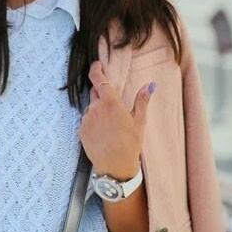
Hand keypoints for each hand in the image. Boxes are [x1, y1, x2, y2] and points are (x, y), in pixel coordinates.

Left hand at [79, 61, 155, 178]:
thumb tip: (151, 85)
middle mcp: (95, 108)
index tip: (97, 64)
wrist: (115, 167)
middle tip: (114, 107)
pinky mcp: (81, 130)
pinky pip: (86, 120)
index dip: (96, 69)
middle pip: (95, 92)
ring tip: (110, 125)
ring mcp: (86, 120)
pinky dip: (93, 122)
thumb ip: (142, 100)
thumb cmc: (130, 144)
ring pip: (91, 107)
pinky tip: (103, 133)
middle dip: (102, 94)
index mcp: (110, 103)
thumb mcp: (139, 121)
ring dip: (98, 110)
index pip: (98, 79)